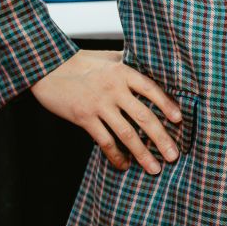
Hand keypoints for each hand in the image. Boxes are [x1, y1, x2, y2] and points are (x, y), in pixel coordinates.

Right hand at [30, 49, 181, 172]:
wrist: (47, 68)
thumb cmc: (79, 62)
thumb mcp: (107, 57)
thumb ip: (128, 62)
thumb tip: (150, 64)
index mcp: (123, 71)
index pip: (151, 89)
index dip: (167, 105)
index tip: (179, 120)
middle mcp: (114, 88)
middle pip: (144, 116)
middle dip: (161, 138)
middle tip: (174, 155)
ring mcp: (99, 104)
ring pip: (126, 133)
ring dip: (142, 153)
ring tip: (154, 168)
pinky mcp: (84, 117)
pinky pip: (104, 141)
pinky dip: (116, 155)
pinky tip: (124, 165)